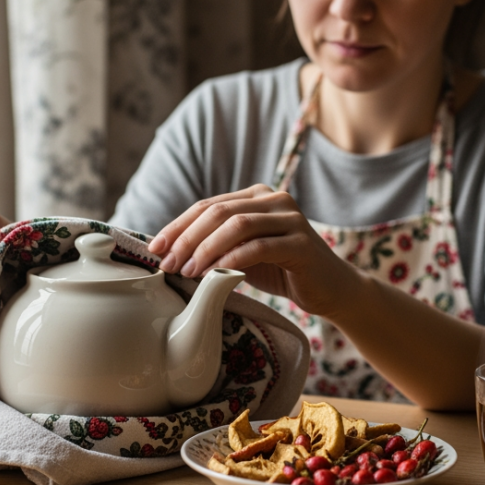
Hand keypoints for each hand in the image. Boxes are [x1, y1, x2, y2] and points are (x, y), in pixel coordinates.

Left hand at [147, 185, 361, 317]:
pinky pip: (259, 247)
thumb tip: (169, 252)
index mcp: (256, 196)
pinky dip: (232, 260)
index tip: (155, 249)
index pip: (207, 205)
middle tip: (168, 264)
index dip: (177, 226)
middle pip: (218, 211)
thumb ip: (217, 245)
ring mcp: (290, 218)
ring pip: (237, 225)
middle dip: (187, 238)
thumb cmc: (281, 271)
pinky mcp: (302, 242)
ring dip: (205, 249)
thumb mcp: (244, 253)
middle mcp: (274, 199)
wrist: (329, 288)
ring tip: (187, 272)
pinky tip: (215, 276)